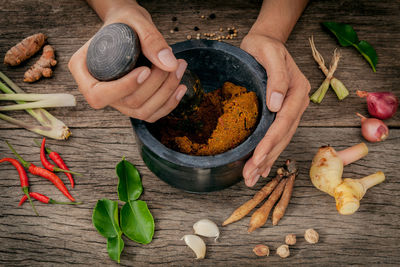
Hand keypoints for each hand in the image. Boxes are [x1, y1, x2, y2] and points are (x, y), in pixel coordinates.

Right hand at [68, 2, 187, 121]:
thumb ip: (151, 39)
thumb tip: (170, 65)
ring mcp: (117, 101)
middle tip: (174, 62)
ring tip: (180, 68)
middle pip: (127, 102)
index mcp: (83, 70)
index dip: (124, 88)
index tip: (146, 70)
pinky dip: (169, 104)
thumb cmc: (125, 22)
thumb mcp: (135, 21)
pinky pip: (151, 114)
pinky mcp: (134, 104)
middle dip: (156, 85)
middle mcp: (98, 90)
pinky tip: (181, 87)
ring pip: (142, 111)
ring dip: (167, 94)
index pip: (98, 95)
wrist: (129, 27)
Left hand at [240, 33, 309, 186]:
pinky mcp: (282, 112)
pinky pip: (277, 135)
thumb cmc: (264, 46)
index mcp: (297, 91)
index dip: (270, 142)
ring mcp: (291, 109)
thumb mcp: (269, 53)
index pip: (283, 122)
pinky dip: (269, 152)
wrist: (266, 41)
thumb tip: (276, 104)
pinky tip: (261, 166)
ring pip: (281, 140)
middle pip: (283, 136)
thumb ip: (276, 77)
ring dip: (267, 160)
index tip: (257, 159)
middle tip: (250, 177)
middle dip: (266, 158)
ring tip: (252, 178)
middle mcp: (297, 103)